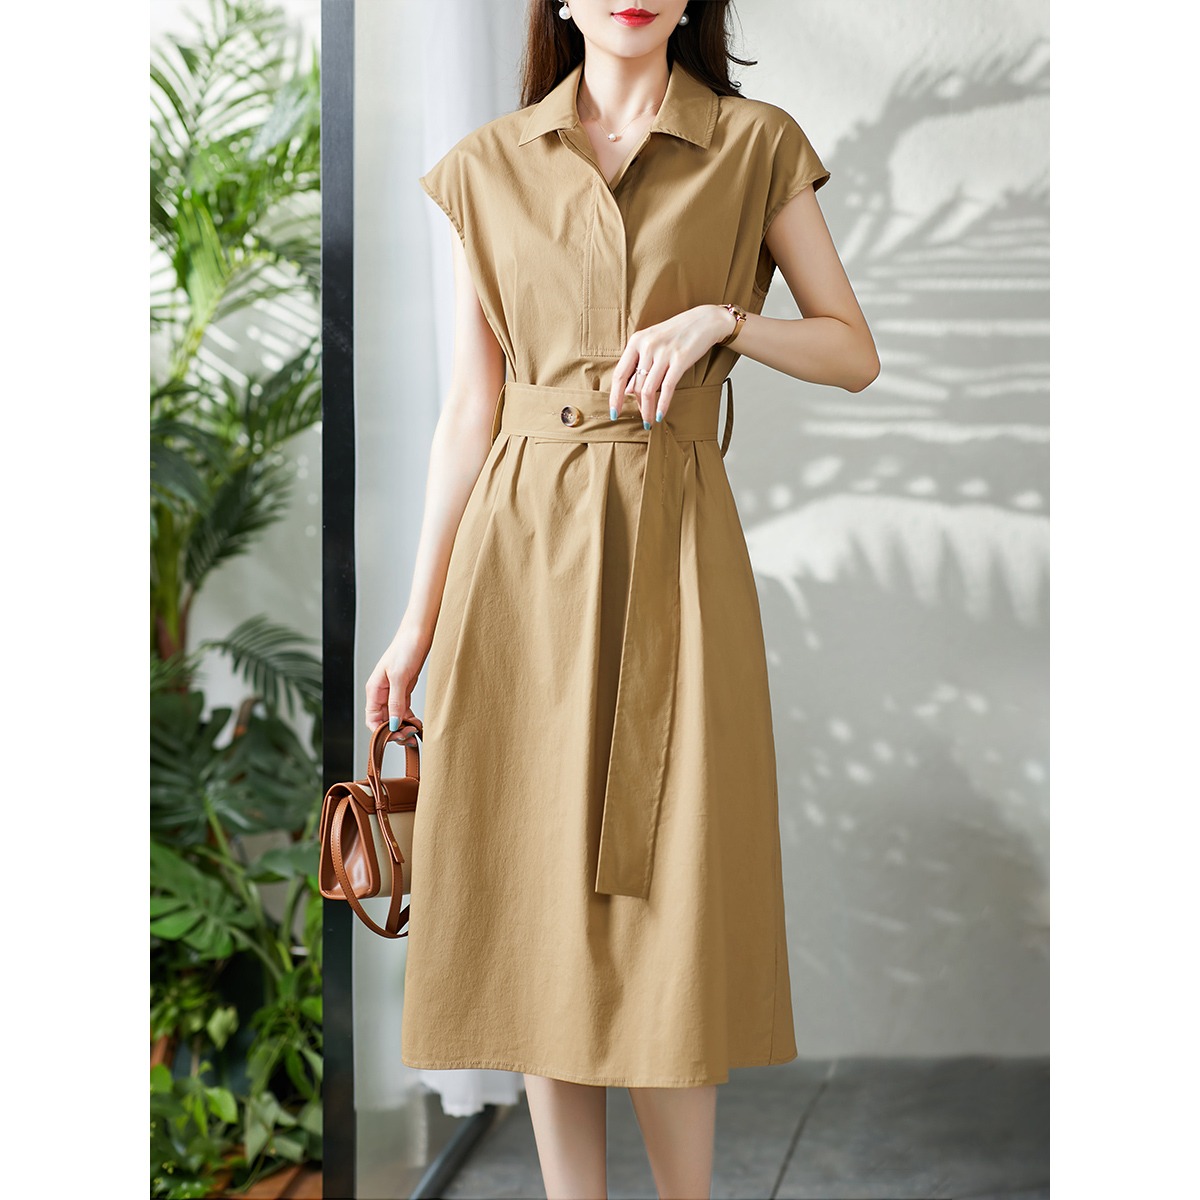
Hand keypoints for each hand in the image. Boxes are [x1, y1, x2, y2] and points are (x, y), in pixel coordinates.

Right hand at [364, 619, 430, 735]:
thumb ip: (395, 702)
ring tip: (415, 731)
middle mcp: (381, 693)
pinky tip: (418, 722)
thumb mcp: (399, 676)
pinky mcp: (404, 690)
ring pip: (394, 717)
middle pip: (383, 721)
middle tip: (410, 735)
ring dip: (403, 726)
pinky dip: (410, 718)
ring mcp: (392, 692)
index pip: (372, 719)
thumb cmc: (405, 649)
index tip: (397, 736)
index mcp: (374, 690)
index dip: (382, 731)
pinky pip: (404, 710)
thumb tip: (393, 723)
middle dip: (395, 731)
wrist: (418, 634)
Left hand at [609, 305, 733, 427]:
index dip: (615, 396)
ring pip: (648, 390)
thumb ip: (639, 363)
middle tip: (642, 417)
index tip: (614, 412)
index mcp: (636, 341)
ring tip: (649, 421)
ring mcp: (663, 353)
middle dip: (638, 405)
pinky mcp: (680, 360)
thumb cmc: (676, 333)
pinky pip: (666, 388)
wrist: (704, 321)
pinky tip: (660, 415)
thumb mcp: (652, 343)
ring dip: (647, 410)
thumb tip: (626, 390)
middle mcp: (647, 346)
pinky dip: (662, 404)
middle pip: (635, 385)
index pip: (619, 374)